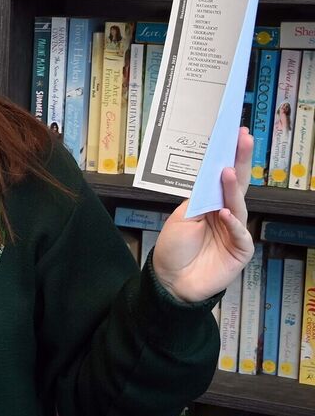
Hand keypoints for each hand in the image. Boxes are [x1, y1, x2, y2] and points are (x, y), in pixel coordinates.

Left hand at [151, 127, 254, 303]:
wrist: (171, 281)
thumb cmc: (173, 248)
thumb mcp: (182, 218)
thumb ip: (199, 200)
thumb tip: (212, 178)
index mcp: (210, 203)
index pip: (221, 177)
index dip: (227, 157)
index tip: (233, 134)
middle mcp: (225, 214)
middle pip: (236, 185)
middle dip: (240, 161)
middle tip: (243, 138)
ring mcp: (235, 232)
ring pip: (239, 206)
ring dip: (233, 189)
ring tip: (228, 173)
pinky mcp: (240, 251)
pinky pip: (240, 234)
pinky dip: (233, 223)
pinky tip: (225, 213)